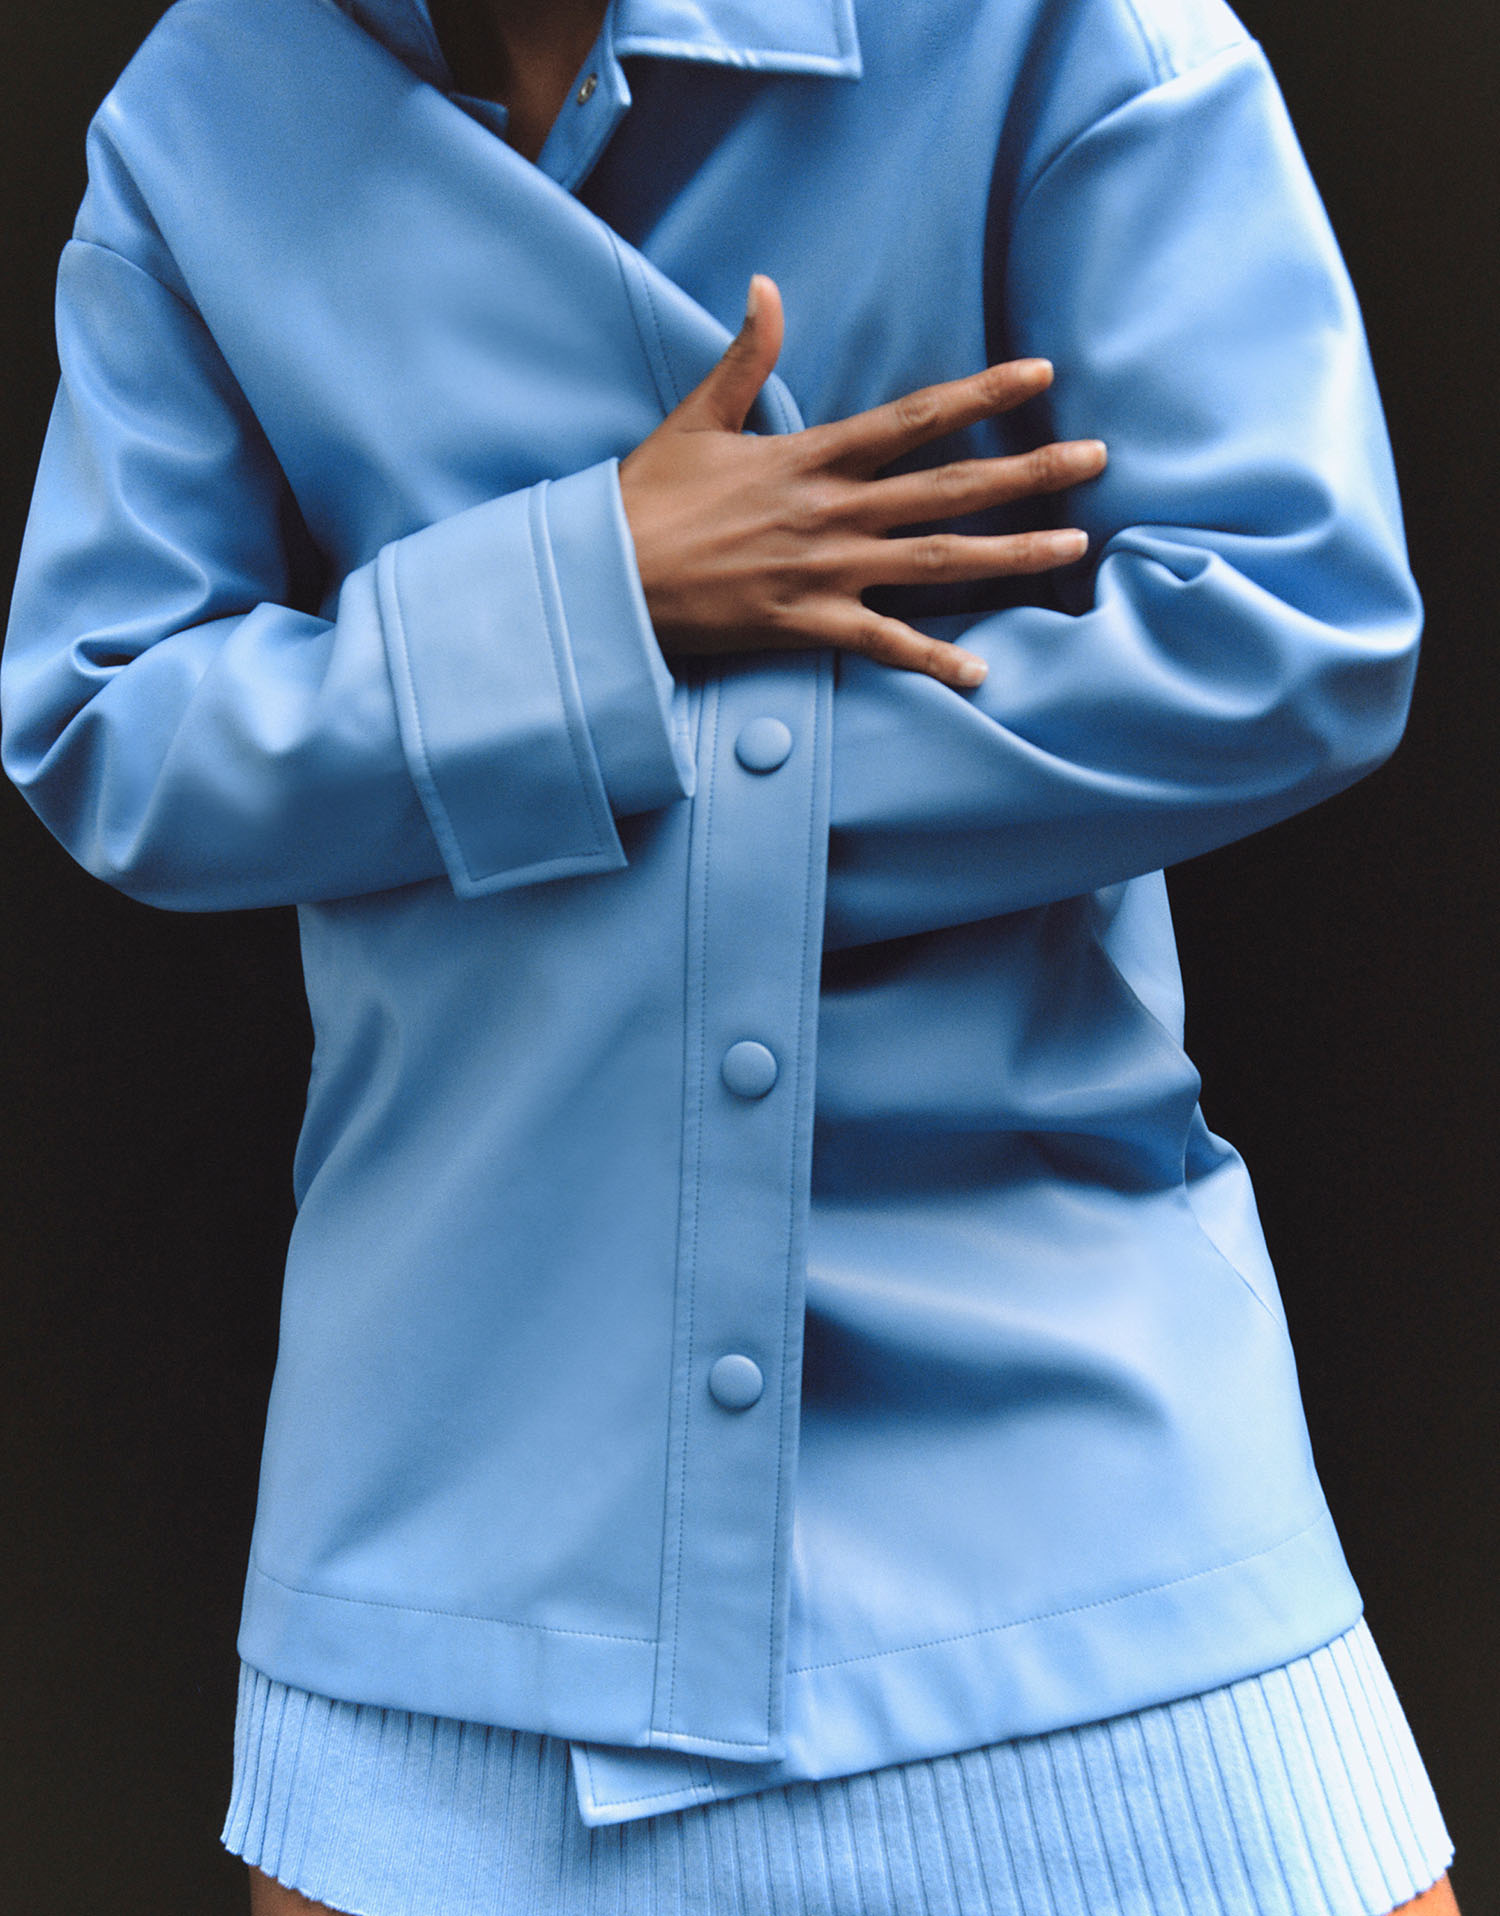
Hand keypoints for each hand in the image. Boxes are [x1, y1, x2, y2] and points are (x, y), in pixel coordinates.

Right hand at [618, 274, 1106, 690]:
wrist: (607, 579)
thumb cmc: (648, 500)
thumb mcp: (696, 419)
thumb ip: (746, 357)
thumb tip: (765, 287)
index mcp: (811, 456)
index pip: (915, 419)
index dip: (983, 394)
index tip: (1040, 374)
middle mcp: (832, 512)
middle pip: (950, 489)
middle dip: (1029, 472)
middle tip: (1097, 460)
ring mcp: (825, 572)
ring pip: (937, 563)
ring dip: (1011, 555)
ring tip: (1074, 546)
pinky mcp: (807, 625)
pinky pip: (883, 645)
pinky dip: (931, 661)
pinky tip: (981, 673)